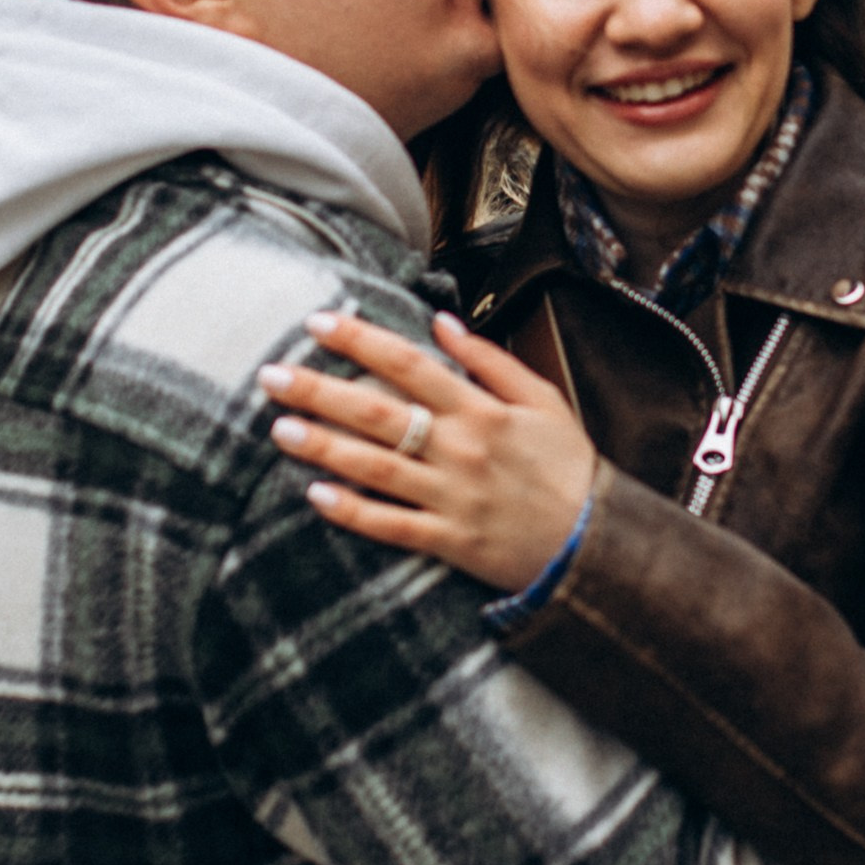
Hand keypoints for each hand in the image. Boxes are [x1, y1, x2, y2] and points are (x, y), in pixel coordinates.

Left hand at [256, 311, 596, 591]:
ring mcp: (452, 497)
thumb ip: (490, 360)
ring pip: (376, 468)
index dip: (360, 341)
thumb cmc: (567, 466)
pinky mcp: (449, 541)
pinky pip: (392, 525)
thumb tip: (442, 322)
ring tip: (278, 429)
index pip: (409, 364)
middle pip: (379, 413)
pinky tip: (316, 495)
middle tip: (271, 375)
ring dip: (325, 447)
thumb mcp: (542, 400)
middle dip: (320, 392)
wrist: (594, 542)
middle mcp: (461, 449)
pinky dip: (354, 511)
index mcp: (482, 410)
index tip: (318, 322)